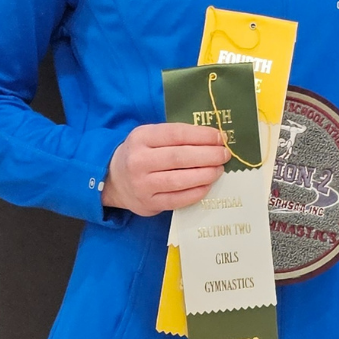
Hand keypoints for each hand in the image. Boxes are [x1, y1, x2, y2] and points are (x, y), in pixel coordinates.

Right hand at [102, 122, 229, 216]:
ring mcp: (142, 185)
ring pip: (179, 180)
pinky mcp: (148, 204)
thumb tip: (213, 139)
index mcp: (141, 137)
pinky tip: (207, 185)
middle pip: (179, 157)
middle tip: (225, 155)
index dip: (201, 135)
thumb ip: (176, 136)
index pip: (176, 134)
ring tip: (219, 170)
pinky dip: (195, 192)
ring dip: (204, 175)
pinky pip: (176, 199)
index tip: (220, 137)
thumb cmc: (141, 153)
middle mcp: (139, 160)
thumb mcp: (150, 136)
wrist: (113, 179)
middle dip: (208, 155)